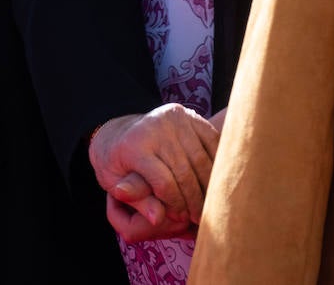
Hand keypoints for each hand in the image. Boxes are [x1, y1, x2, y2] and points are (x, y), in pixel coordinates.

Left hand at [88, 104, 218, 240]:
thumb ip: (138, 201)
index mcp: (132, 145)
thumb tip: (157, 219)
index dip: (176, 205)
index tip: (180, 218)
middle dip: (194, 200)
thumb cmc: (116, 162)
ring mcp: (172, 118)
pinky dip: (217, 164)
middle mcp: (153, 127)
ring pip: (202, 161)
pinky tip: (215, 182)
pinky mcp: (187, 114)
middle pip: (185, 173)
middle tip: (198, 217)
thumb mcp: (115, 183)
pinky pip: (212, 144)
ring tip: (208, 205)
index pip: (164, 183)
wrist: (117, 132)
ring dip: (209, 187)